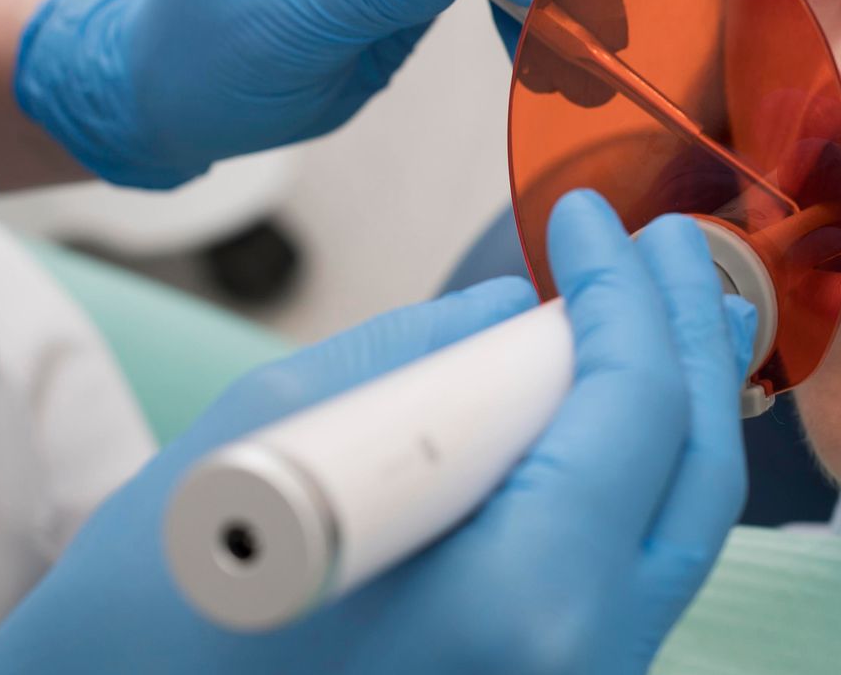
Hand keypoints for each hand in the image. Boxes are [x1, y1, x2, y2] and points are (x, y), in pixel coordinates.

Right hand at [0, 193, 756, 674]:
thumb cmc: (146, 624)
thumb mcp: (267, 440)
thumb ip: (418, 357)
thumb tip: (517, 308)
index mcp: (518, 602)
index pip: (631, 408)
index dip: (622, 288)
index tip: (586, 211)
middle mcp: (580, 665)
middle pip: (693, 471)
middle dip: (684, 333)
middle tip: (665, 238)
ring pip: (681, 530)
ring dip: (680, 402)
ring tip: (668, 302)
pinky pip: (634, 576)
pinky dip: (644, 475)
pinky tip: (621, 406)